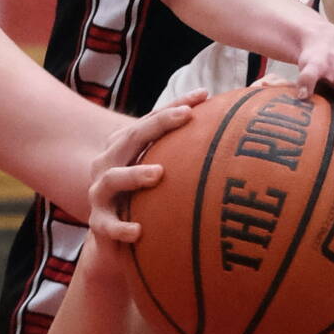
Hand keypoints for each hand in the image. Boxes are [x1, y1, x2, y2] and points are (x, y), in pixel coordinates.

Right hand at [83, 92, 204, 257]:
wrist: (112, 239)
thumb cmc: (145, 199)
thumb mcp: (161, 174)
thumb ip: (186, 154)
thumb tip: (235, 127)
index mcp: (124, 147)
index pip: (149, 120)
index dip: (174, 106)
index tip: (204, 94)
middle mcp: (108, 164)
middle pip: (131, 138)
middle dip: (158, 125)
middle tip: (186, 116)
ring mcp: (100, 193)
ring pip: (114, 178)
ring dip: (135, 174)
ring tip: (159, 173)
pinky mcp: (99, 223)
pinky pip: (108, 225)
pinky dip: (121, 227)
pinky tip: (138, 231)